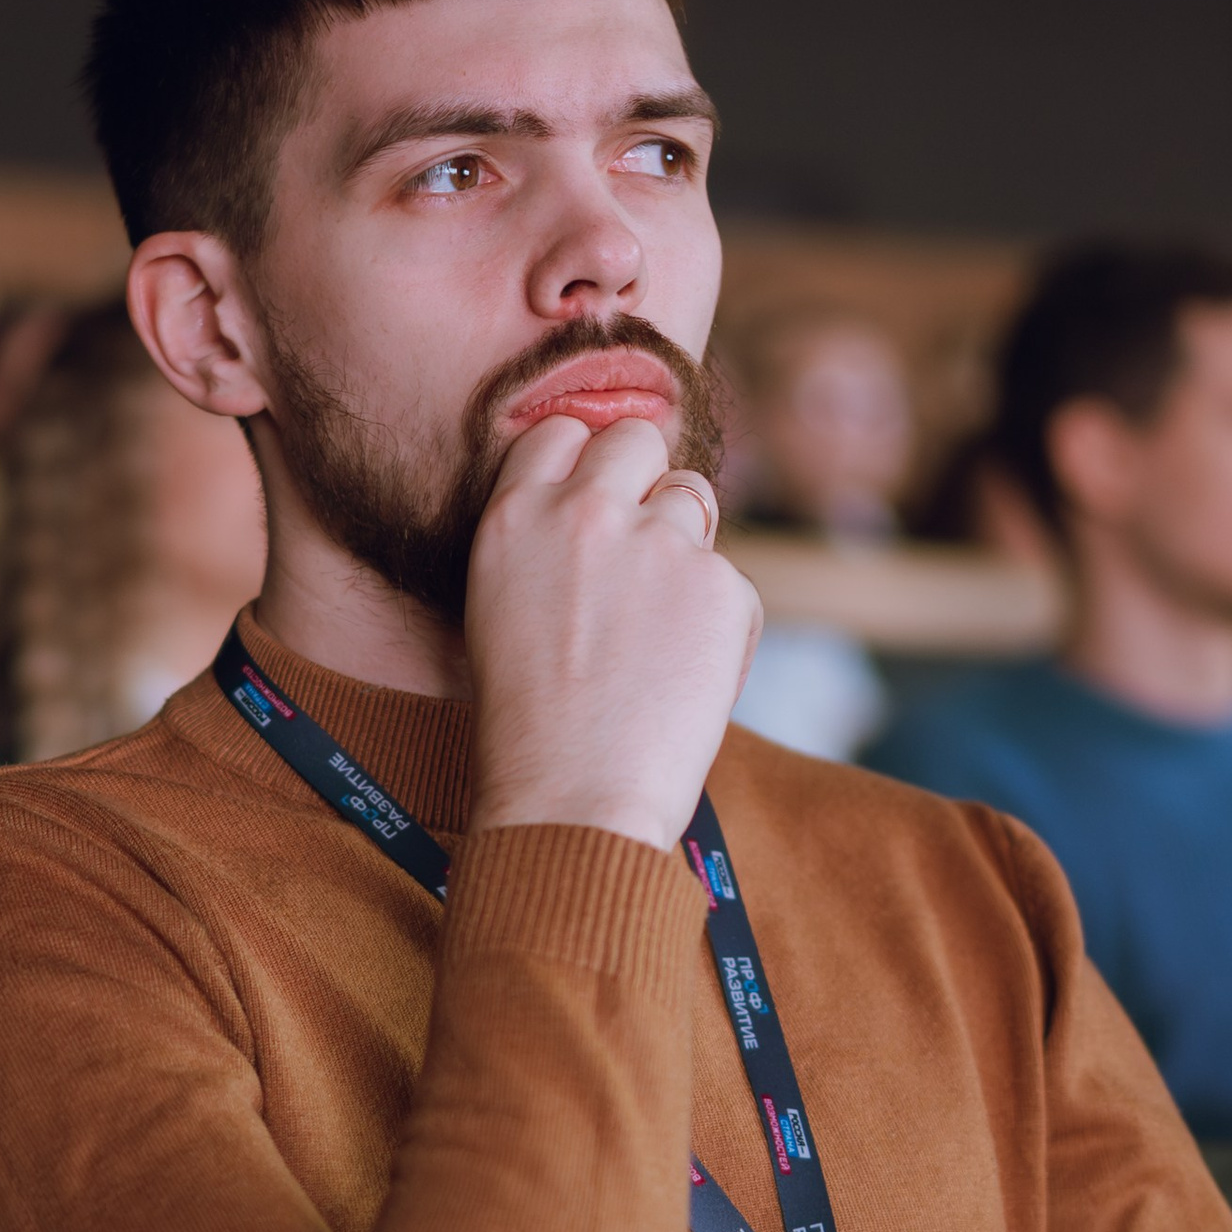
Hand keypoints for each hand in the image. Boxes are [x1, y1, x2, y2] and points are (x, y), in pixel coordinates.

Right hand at [463, 413, 761, 851]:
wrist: (573, 798)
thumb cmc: (528, 726)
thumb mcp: (500, 610)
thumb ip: (545, 545)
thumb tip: (607, 507)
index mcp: (512, 518)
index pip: (561, 433)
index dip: (584, 466)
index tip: (593, 505)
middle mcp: (584, 513)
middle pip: (636, 437)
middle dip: (645, 479)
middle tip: (640, 549)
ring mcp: (657, 543)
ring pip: (693, 496)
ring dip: (685, 544)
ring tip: (657, 628)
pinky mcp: (720, 583)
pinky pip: (731, 579)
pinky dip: (718, 622)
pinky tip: (683, 677)